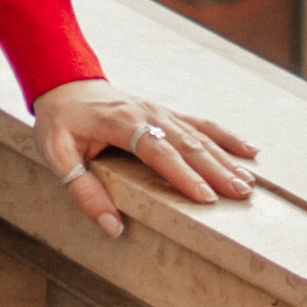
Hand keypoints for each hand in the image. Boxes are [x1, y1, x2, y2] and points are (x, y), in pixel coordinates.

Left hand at [31, 83, 256, 237]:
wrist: (65, 80)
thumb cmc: (60, 120)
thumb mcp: (57, 155)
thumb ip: (83, 191)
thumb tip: (112, 227)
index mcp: (121, 122)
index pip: (157, 150)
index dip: (182, 174)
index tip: (205, 198)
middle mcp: (148, 112)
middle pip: (187, 143)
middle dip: (216, 170)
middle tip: (241, 195)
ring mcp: (160, 110)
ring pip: (200, 135)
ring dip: (226, 158)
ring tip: (249, 182)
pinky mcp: (166, 113)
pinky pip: (201, 124)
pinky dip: (226, 136)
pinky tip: (249, 151)